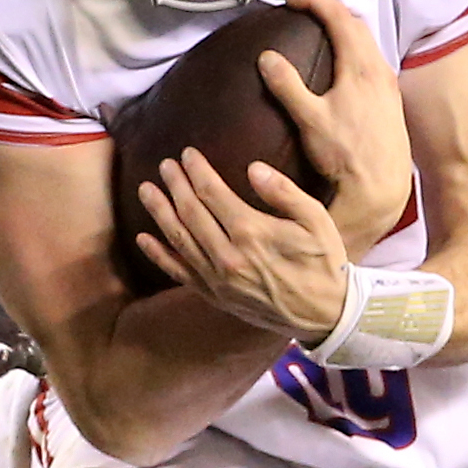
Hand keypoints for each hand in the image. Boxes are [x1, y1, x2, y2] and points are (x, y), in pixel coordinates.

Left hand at [133, 147, 352, 341]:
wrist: (323, 313)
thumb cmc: (323, 261)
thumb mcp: (316, 220)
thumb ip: (284, 192)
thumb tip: (253, 168)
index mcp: (251, 232)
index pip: (212, 193)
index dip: (196, 171)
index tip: (188, 154)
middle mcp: (227, 255)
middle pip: (190, 212)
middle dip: (175, 185)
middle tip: (164, 165)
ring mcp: (217, 278)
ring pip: (178, 239)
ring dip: (159, 212)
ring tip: (146, 190)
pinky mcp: (214, 295)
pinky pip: (178, 272)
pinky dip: (158, 255)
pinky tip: (143, 238)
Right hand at [273, 0, 414, 249]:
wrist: (381, 185)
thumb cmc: (346, 155)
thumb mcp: (310, 119)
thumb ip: (287, 86)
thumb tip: (267, 57)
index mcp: (360, 67)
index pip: (340, 18)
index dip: (316, 2)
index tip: (294, 0)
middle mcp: (379, 70)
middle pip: (357, 24)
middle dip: (331, 11)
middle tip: (308, 10)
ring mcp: (388, 85)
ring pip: (368, 42)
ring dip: (346, 29)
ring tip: (323, 32)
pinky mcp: (390, 100)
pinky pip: (373, 60)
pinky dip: (356, 49)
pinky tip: (344, 67)